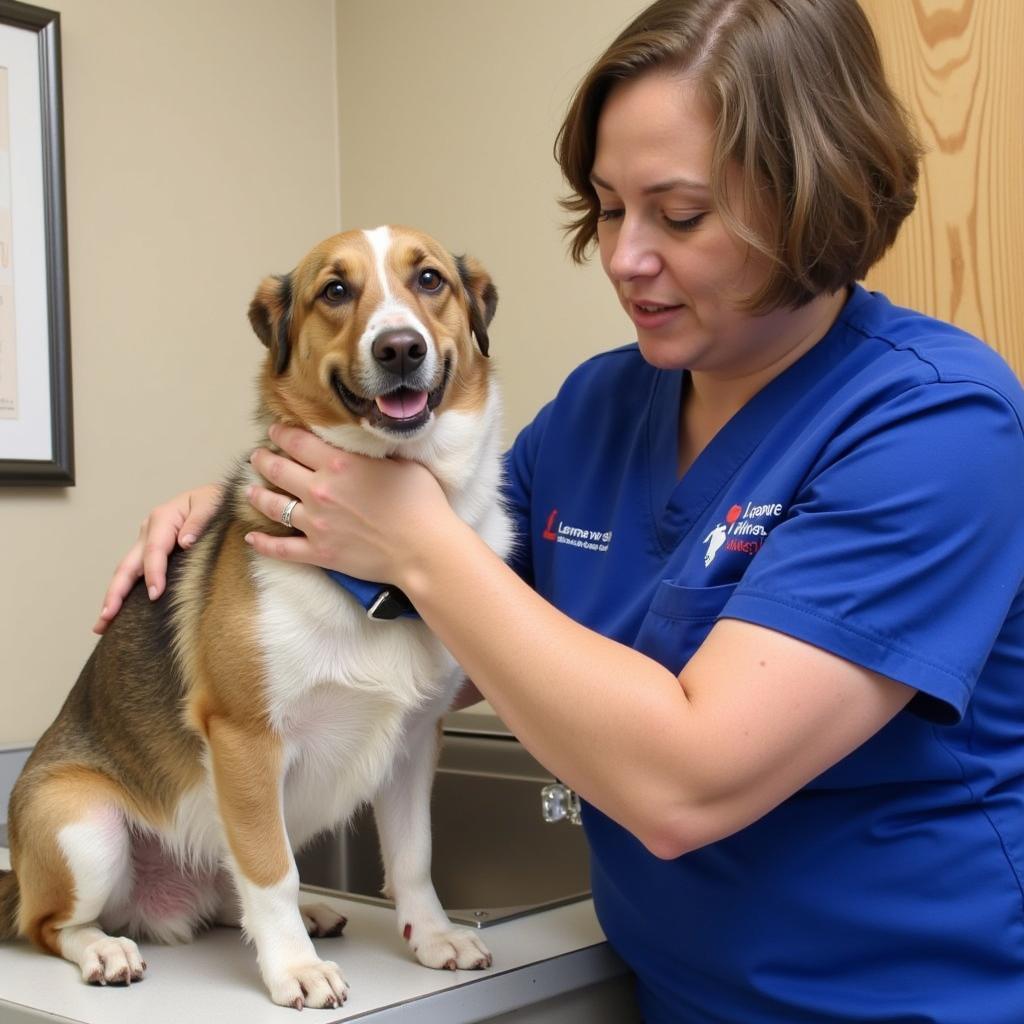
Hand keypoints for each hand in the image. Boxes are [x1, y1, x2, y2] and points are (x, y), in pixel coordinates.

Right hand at [93, 484, 222, 633]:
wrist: (215, 497)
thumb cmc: (215, 500)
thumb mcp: (212, 503)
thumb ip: (200, 521)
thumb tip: (185, 542)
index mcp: (163, 519)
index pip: (154, 550)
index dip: (154, 573)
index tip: (155, 595)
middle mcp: (149, 531)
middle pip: (128, 565)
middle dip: (115, 592)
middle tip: (106, 618)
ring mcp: (146, 541)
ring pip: (126, 571)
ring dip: (114, 597)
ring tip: (102, 624)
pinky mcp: (150, 551)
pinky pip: (135, 573)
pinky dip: (125, 592)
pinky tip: (119, 612)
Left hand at [246, 424, 450, 584]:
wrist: (425, 550)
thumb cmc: (422, 504)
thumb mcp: (401, 463)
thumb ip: (372, 452)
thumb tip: (362, 442)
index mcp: (339, 464)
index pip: (297, 441)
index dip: (281, 433)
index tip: (275, 431)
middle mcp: (320, 490)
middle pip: (277, 469)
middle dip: (262, 460)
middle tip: (257, 456)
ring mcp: (315, 524)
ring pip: (272, 506)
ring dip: (257, 495)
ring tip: (250, 490)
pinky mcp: (319, 553)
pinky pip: (281, 549)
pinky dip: (262, 543)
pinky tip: (251, 537)